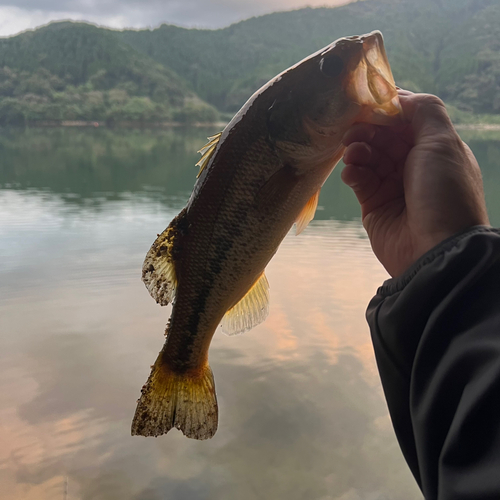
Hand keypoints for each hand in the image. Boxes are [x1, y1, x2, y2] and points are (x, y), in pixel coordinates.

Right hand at [342, 91, 488, 277]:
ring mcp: (393, 186)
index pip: (407, 120)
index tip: (367, 103)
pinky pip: (360, 180)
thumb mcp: (444, 142)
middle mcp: (414, 165)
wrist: (434, 248)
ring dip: (358, 150)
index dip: (388, 110)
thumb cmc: (444, 192)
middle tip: (352, 130)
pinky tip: (352, 172)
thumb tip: (401, 96)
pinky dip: (354, 172)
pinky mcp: (374, 204)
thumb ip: (424, 111)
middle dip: (368, 130)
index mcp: (435, 148)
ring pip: (369, 157)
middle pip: (384, 137)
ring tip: (351, 152)